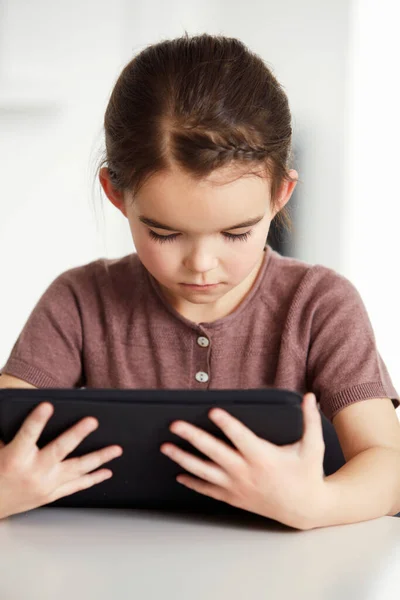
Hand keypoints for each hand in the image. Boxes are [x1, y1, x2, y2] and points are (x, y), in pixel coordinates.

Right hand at [0, 402, 122, 518]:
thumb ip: (12, 433)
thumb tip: (27, 409)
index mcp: (15, 458)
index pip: (27, 435)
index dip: (37, 420)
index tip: (46, 405)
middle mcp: (33, 472)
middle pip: (59, 450)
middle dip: (77, 434)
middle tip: (92, 421)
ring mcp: (45, 485)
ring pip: (76, 469)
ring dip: (99, 458)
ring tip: (115, 449)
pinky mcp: (52, 494)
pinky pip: (76, 486)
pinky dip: (93, 479)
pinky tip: (107, 471)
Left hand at [160, 393, 327, 529]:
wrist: (305, 510)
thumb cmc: (308, 475)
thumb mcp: (313, 447)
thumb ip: (309, 420)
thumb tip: (310, 396)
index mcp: (264, 457)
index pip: (240, 437)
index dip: (226, 423)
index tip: (212, 410)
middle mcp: (246, 472)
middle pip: (214, 452)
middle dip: (192, 437)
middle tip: (175, 425)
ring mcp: (238, 487)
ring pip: (204, 472)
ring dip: (183, 459)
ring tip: (165, 448)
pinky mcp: (235, 498)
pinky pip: (209, 491)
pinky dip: (193, 483)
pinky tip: (179, 475)